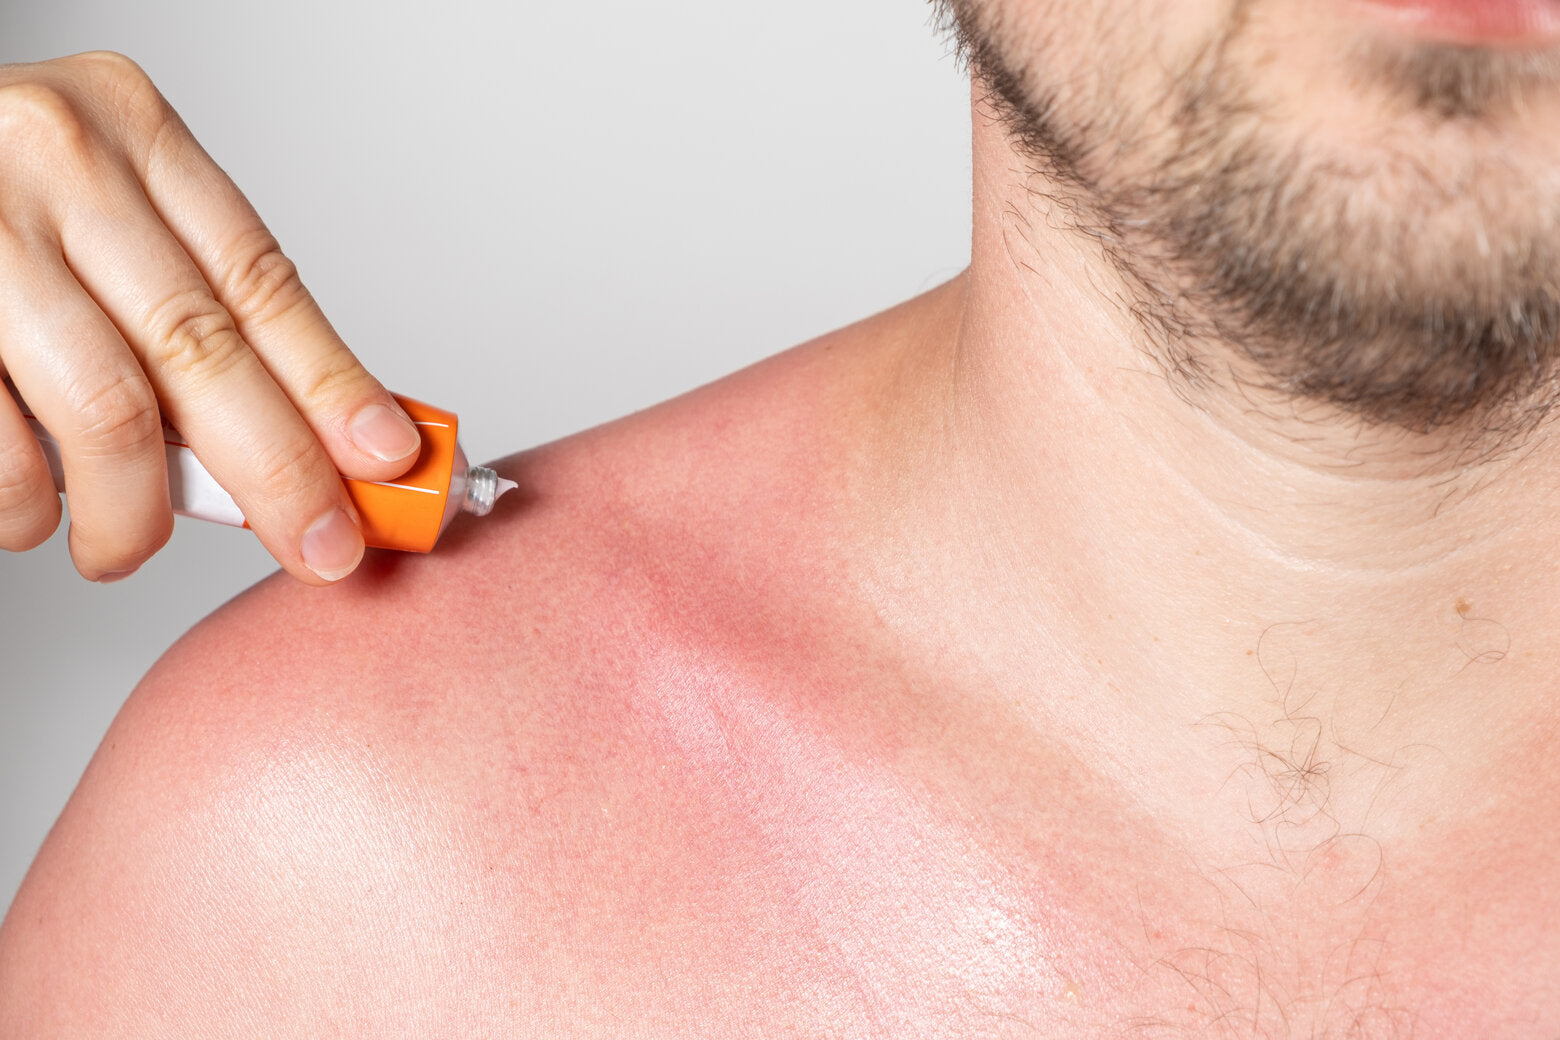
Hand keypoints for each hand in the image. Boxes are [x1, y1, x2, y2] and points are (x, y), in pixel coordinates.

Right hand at [0, 51, 421, 583]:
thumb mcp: (112, 211)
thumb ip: (202, 304)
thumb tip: (330, 435)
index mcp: (128, 128)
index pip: (260, 280)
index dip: (333, 383)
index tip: (388, 460)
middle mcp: (51, 161)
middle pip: (201, 351)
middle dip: (278, 473)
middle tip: (320, 547)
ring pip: (104, 414)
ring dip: (136, 514)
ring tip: (127, 545)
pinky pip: (1, 449)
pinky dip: (29, 507)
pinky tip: (38, 509)